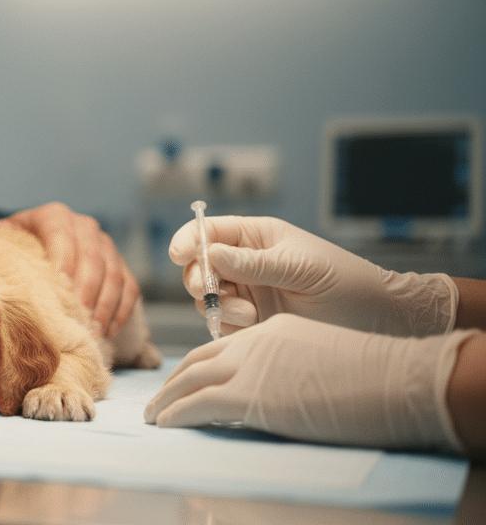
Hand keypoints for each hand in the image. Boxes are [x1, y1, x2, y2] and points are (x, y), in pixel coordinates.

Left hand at [1, 202, 138, 335]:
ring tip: (91, 329)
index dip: (62, 260)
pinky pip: (129, 287)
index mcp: (52, 216)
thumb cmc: (11, 252)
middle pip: (93, 255)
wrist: (33, 253)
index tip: (57, 289)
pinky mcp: (120, 266)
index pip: (61, 233)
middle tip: (76, 317)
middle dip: (85, 289)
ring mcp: (105, 246)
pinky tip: (106, 331)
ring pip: (114, 273)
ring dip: (104, 304)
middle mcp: (83, 226)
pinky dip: (120, 310)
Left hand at [145, 313, 470, 453]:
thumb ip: (292, 366)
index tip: (184, 380)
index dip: (198, 364)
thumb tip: (283, 389)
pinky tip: (165, 424)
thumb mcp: (322, 357)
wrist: (394, 379)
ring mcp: (248, 367)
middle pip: (197, 361)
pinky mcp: (247, 394)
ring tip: (154, 416)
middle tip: (158, 399)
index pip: (222, 346)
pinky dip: (176, 414)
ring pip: (189, 381)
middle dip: (174, 381)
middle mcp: (252, 343)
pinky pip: (197, 404)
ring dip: (166, 400)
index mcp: (272, 332)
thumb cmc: (375, 376)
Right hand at [171, 215, 456, 337]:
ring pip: (206, 297)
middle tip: (211, 291)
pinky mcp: (250, 322)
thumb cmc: (344, 282)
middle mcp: (244, 263)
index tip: (181, 255)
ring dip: (218, 305)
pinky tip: (253, 325)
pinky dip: (227, 324)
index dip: (188, 240)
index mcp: (256, 237)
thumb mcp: (298, 266)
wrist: (374, 321)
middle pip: (198, 266)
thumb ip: (253, 262)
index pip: (208, 231)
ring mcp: (246, 293)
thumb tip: (210, 253)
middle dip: (198, 278)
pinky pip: (220, 322)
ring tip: (249, 314)